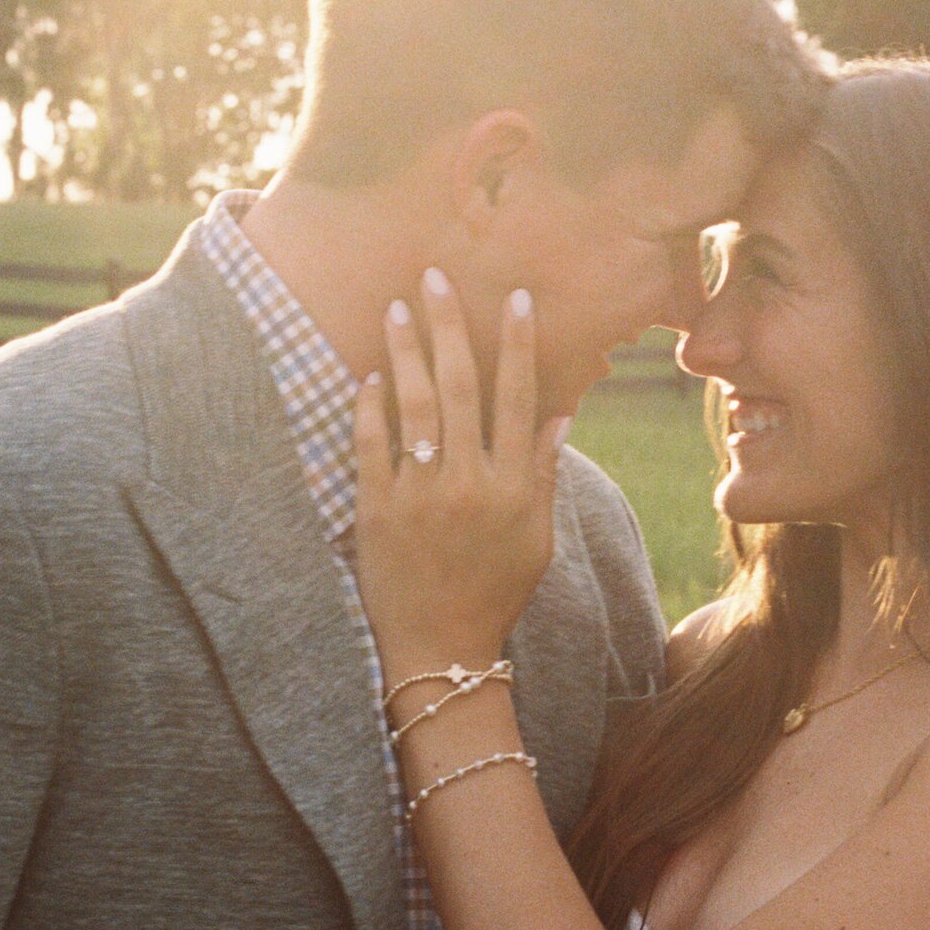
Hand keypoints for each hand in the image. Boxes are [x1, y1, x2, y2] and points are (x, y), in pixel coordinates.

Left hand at [355, 272, 568, 676]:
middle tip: (434, 278)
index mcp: (514, 487)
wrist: (441, 650)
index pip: (519, 398)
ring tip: (396, 308)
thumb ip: (543, 476)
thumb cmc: (495, 592)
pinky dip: (370, 407)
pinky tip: (370, 374)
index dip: (517, 345)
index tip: (513, 299)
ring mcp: (420, 496)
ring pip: (412, 406)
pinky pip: (371, 446)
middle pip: (459, 387)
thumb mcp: (537, 540)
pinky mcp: (377, 511)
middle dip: (449, 326)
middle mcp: (469, 483)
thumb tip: (558, 417)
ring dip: (404, 351)